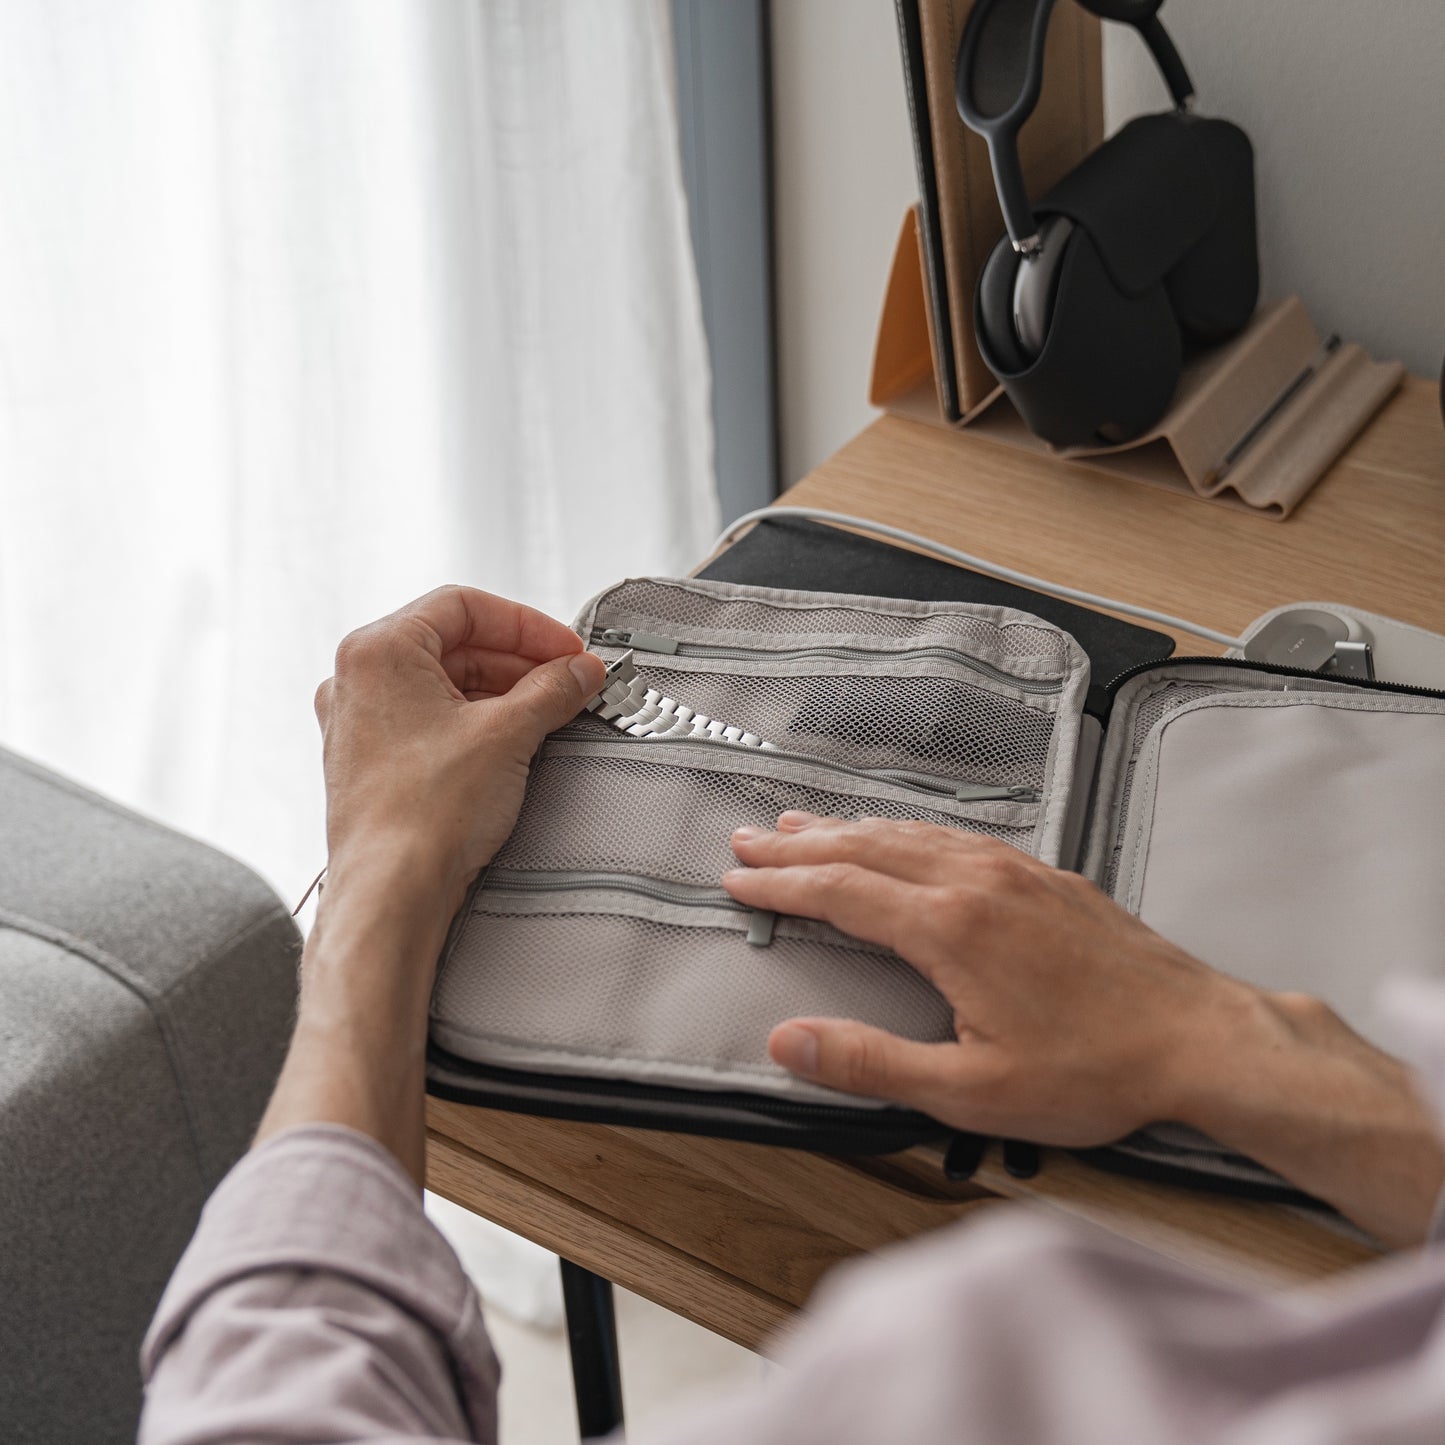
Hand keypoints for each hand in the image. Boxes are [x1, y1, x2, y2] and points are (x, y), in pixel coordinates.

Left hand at [258, 587, 605, 1181]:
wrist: (389, 896)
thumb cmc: (426, 816)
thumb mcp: (510, 734)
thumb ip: (553, 689)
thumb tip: (580, 671)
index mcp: (379, 650)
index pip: (465, 606)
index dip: (527, 625)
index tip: (568, 652)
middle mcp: (356, 679)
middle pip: (452, 642)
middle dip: (518, 661)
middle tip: (568, 682)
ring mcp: (356, 722)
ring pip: (440, 683)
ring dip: (499, 692)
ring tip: (548, 715)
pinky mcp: (366, 762)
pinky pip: (427, 720)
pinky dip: (472, 722)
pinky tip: (510, 744)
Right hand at [724, 813, 1444, 1243]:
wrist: (1201, 1038)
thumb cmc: (1094, 1071)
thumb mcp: (970, 1092)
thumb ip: (871, 1061)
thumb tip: (787, 1042)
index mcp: (949, 927)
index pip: (840, 892)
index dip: (782, 885)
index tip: (738, 880)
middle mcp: (976, 882)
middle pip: (866, 849)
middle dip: (801, 845)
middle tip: (751, 839)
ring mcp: (1016, 872)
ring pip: (912, 835)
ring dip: (851, 829)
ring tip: (808, 825)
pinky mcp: (1048, 877)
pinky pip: (959, 836)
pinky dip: (910, 831)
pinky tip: (906, 836)